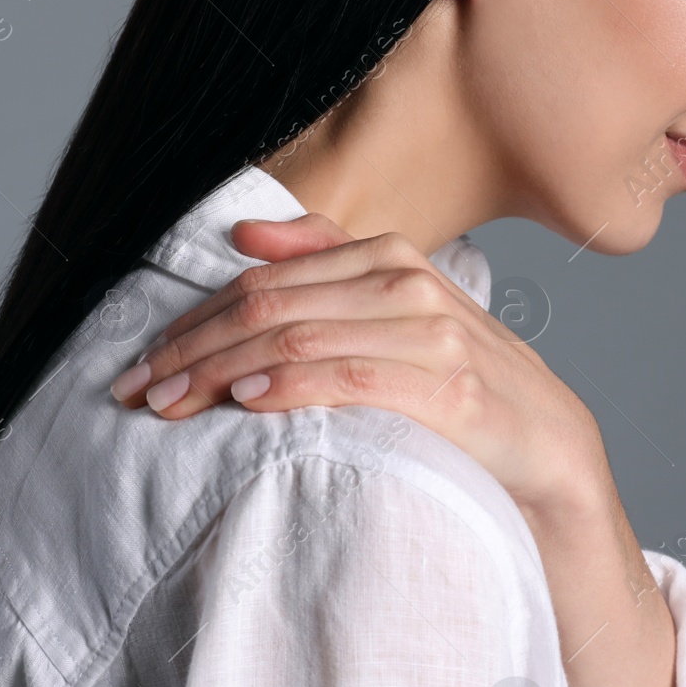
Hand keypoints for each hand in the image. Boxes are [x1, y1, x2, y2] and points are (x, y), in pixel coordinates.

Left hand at [110, 214, 604, 516]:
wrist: (549, 450)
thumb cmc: (465, 389)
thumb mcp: (401, 316)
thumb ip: (331, 267)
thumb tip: (246, 236)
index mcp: (389, 258)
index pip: (264, 281)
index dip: (194, 318)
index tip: (143, 360)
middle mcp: (407, 285)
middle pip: (268, 306)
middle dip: (191, 348)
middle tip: (136, 388)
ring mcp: (430, 334)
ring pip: (296, 339)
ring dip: (219, 373)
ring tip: (170, 405)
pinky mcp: (447, 388)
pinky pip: (348, 378)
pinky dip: (288, 388)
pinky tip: (244, 405)